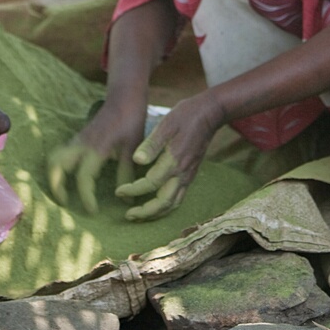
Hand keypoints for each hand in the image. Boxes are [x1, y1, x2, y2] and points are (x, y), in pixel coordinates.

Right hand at [47, 95, 145, 213]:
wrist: (124, 96)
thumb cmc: (131, 120)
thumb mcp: (133, 147)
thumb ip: (127, 173)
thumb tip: (127, 199)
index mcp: (96, 148)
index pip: (83, 179)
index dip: (86, 197)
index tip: (93, 211)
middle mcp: (82, 144)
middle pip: (56, 166)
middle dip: (57, 187)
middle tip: (66, 204)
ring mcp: (77, 139)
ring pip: (55, 158)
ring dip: (55, 176)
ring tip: (64, 194)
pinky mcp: (78, 137)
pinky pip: (61, 153)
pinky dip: (60, 167)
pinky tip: (69, 178)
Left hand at [115, 95, 221, 220]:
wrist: (210, 114)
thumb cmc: (186, 116)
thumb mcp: (166, 124)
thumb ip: (151, 144)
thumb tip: (136, 160)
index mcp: (174, 160)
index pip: (150, 183)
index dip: (133, 189)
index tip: (119, 191)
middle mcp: (182, 172)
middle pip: (164, 203)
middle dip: (145, 212)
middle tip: (128, 215)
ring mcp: (188, 175)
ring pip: (173, 204)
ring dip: (156, 213)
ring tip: (140, 215)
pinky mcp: (191, 174)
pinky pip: (179, 198)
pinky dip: (166, 207)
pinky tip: (157, 205)